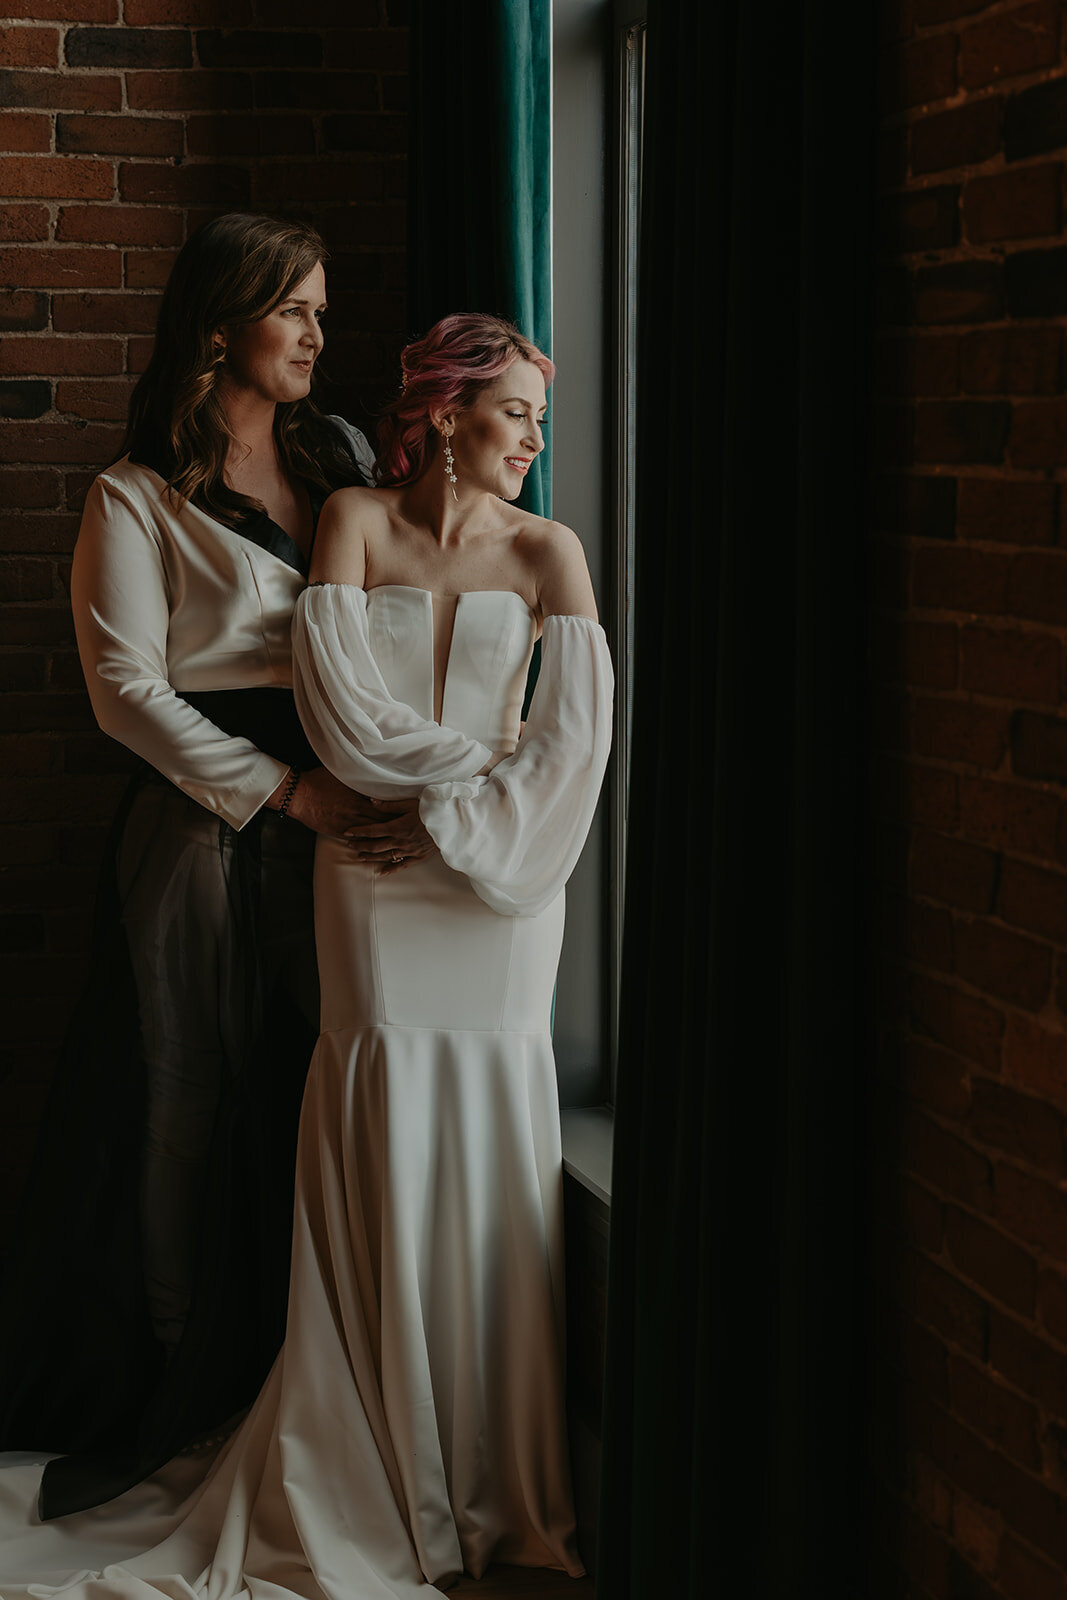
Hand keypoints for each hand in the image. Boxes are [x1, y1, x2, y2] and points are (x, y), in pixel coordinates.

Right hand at [269, 768, 403, 839]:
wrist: (299, 795)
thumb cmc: (318, 780)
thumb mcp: (341, 774)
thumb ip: (358, 776)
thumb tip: (371, 770)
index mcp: (360, 796)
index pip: (385, 805)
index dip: (397, 810)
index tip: (408, 812)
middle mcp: (357, 811)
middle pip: (382, 821)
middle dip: (396, 826)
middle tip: (409, 831)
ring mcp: (348, 823)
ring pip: (371, 833)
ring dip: (384, 837)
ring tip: (398, 842)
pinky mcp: (338, 831)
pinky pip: (356, 839)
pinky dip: (366, 843)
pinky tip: (375, 847)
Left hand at [343, 797, 436, 873]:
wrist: (452, 824)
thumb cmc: (432, 810)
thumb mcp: (410, 803)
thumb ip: (389, 805)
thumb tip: (371, 802)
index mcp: (397, 827)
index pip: (373, 830)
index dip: (358, 831)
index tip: (346, 832)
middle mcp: (401, 841)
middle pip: (376, 845)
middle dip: (361, 845)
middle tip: (349, 845)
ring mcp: (409, 851)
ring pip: (385, 856)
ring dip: (371, 857)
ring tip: (359, 857)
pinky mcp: (419, 856)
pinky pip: (402, 865)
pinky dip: (390, 869)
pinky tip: (381, 873)